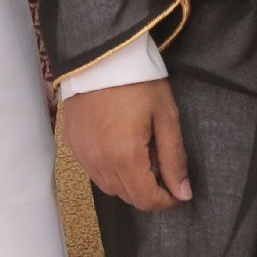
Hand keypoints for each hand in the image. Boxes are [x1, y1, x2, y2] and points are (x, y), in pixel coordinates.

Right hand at [62, 79, 191, 211]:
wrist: (102, 55)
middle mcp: (100, 162)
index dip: (167, 201)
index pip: (146, 200)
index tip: (179, 192)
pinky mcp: (73, 145)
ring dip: (129, 184)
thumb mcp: (166, 117)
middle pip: (128, 197)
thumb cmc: (139, 82)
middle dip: (150, 192)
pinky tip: (121, 150)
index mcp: (125, 157)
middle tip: (163, 170)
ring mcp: (83, 155)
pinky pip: (94, 172)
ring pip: (109, 188)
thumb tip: (183, 193)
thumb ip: (174, 159)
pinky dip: (110, 171)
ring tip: (144, 158)